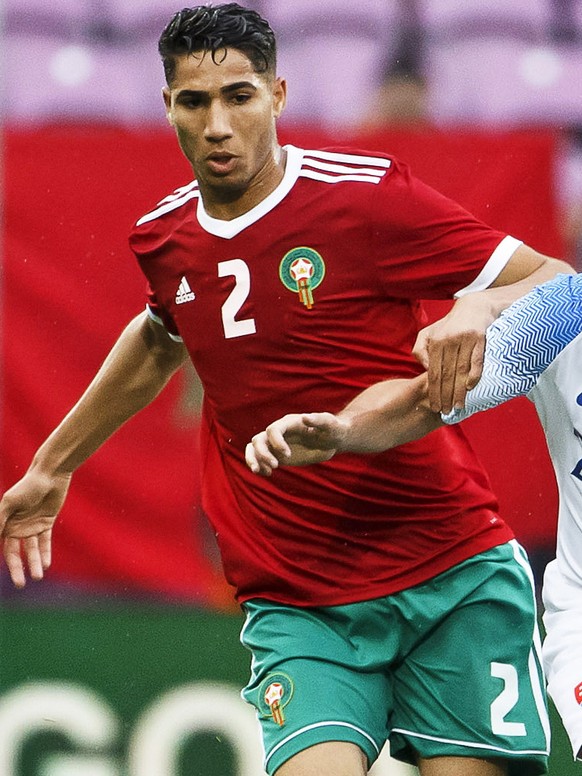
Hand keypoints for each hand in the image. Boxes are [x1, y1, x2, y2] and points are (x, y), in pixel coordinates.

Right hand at [0, 468, 71, 586]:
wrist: (50, 475)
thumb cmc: (27, 486)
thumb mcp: (10, 502)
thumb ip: (1, 520)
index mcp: (5, 523)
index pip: (2, 548)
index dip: (5, 562)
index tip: (4, 577)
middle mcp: (17, 527)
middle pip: (16, 553)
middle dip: (18, 569)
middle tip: (20, 585)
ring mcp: (32, 526)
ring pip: (32, 550)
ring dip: (35, 563)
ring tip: (38, 577)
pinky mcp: (46, 523)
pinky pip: (45, 541)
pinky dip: (46, 553)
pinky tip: (47, 565)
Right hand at [245, 413, 347, 475]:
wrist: (332, 439)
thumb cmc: (333, 429)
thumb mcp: (331, 424)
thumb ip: (320, 420)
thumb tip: (305, 417)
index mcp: (290, 422)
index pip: (273, 429)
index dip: (276, 442)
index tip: (288, 455)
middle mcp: (280, 432)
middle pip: (259, 439)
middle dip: (262, 453)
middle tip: (276, 466)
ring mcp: (276, 443)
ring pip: (253, 447)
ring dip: (253, 459)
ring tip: (261, 471)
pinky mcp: (277, 454)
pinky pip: (259, 458)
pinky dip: (258, 465)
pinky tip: (266, 474)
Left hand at [413, 294, 493, 412]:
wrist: (474, 307)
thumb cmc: (449, 325)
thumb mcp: (428, 333)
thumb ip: (420, 350)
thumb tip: (425, 370)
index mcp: (435, 342)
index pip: (434, 372)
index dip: (434, 391)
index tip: (435, 406)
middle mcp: (449, 341)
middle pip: (446, 374)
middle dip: (446, 395)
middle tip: (446, 411)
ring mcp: (465, 339)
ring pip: (461, 370)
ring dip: (459, 391)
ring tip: (459, 406)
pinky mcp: (480, 338)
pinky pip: (477, 360)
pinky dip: (474, 374)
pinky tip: (471, 387)